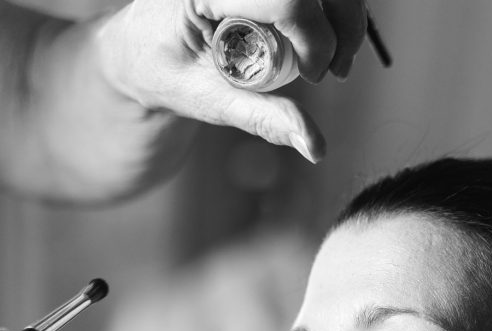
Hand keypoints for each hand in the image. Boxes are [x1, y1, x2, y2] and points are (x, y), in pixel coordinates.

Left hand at [95, 0, 368, 162]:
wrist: (138, 47)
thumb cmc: (163, 72)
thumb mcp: (208, 100)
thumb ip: (264, 118)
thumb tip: (316, 147)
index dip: (314, 38)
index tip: (313, 78)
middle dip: (340, 22)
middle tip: (338, 69)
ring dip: (343, 15)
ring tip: (334, 59)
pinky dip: (333, 9)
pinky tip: (327, 38)